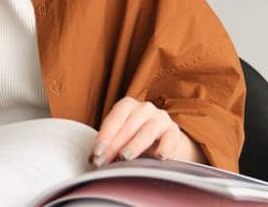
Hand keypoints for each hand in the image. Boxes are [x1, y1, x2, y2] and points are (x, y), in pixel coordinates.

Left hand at [90, 97, 204, 165]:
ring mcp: (160, 118)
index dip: (105, 136)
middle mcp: (145, 108)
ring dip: (135, 145)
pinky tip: (159, 157)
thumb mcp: (120, 136)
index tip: (96, 153)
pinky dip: (165, 147)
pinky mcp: (173, 131)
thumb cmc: (134, 138)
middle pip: (128, 126)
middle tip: (105, 162)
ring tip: (125, 157)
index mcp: (127, 105)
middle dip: (114, 145)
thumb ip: (109, 143)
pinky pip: (169, 138)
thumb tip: (94, 159)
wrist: (162, 141)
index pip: (114, 118)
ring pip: (147, 131)